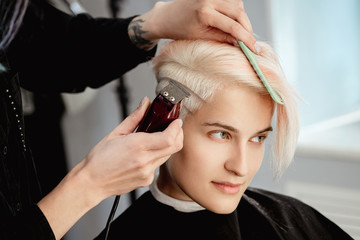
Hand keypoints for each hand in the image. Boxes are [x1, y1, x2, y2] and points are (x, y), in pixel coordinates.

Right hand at [37, 97, 182, 238]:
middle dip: (177, 134)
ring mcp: (147, 172)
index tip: (176, 121)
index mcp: (137, 145)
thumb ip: (135, 117)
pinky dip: (156, 157)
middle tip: (173, 127)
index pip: (169, 138)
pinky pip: (158, 165)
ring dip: (167, 145)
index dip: (177, 128)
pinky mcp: (146, 180)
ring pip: (168, 156)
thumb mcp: (116, 133)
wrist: (91, 182)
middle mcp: (144, 160)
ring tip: (156, 139)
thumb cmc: (99, 159)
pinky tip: (145, 154)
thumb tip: (145, 103)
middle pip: (174, 147)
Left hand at [128, 0, 258, 52]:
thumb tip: (240, 43)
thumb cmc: (181, 29)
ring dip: (242, 19)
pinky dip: (236, 10)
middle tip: (250, 42)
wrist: (167, 16)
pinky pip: (232, 0)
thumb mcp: (202, 37)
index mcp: (205, 13)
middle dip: (247, 28)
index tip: (254, 49)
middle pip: (239, 12)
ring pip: (238, 4)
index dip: (246, 38)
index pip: (232, 26)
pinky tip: (232, 20)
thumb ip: (222, 37)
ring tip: (239, 32)